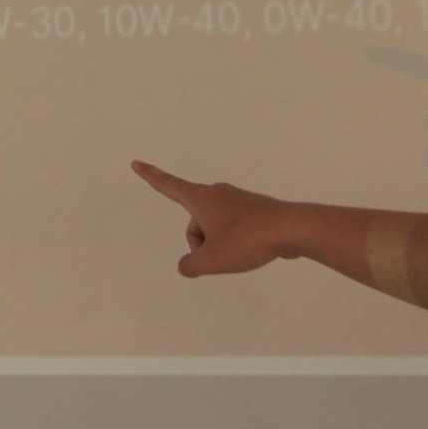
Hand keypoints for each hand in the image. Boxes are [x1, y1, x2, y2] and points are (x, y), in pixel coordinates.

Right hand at [130, 161, 293, 275]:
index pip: (168, 185)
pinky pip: (234, 231)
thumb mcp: (211, 260)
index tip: (136, 162)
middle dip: (201, 244)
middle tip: (222, 255)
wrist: (291, 229)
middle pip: (195, 223)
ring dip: (220, 245)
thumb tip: (187, 266)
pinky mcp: (254, 210)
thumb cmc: (247, 240)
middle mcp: (217, 193)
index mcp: (201, 199)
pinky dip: (237, 244)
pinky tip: (254, 249)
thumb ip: (190, 265)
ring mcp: (237, 200)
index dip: (150, 176)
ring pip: (215, 229)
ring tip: (242, 252)